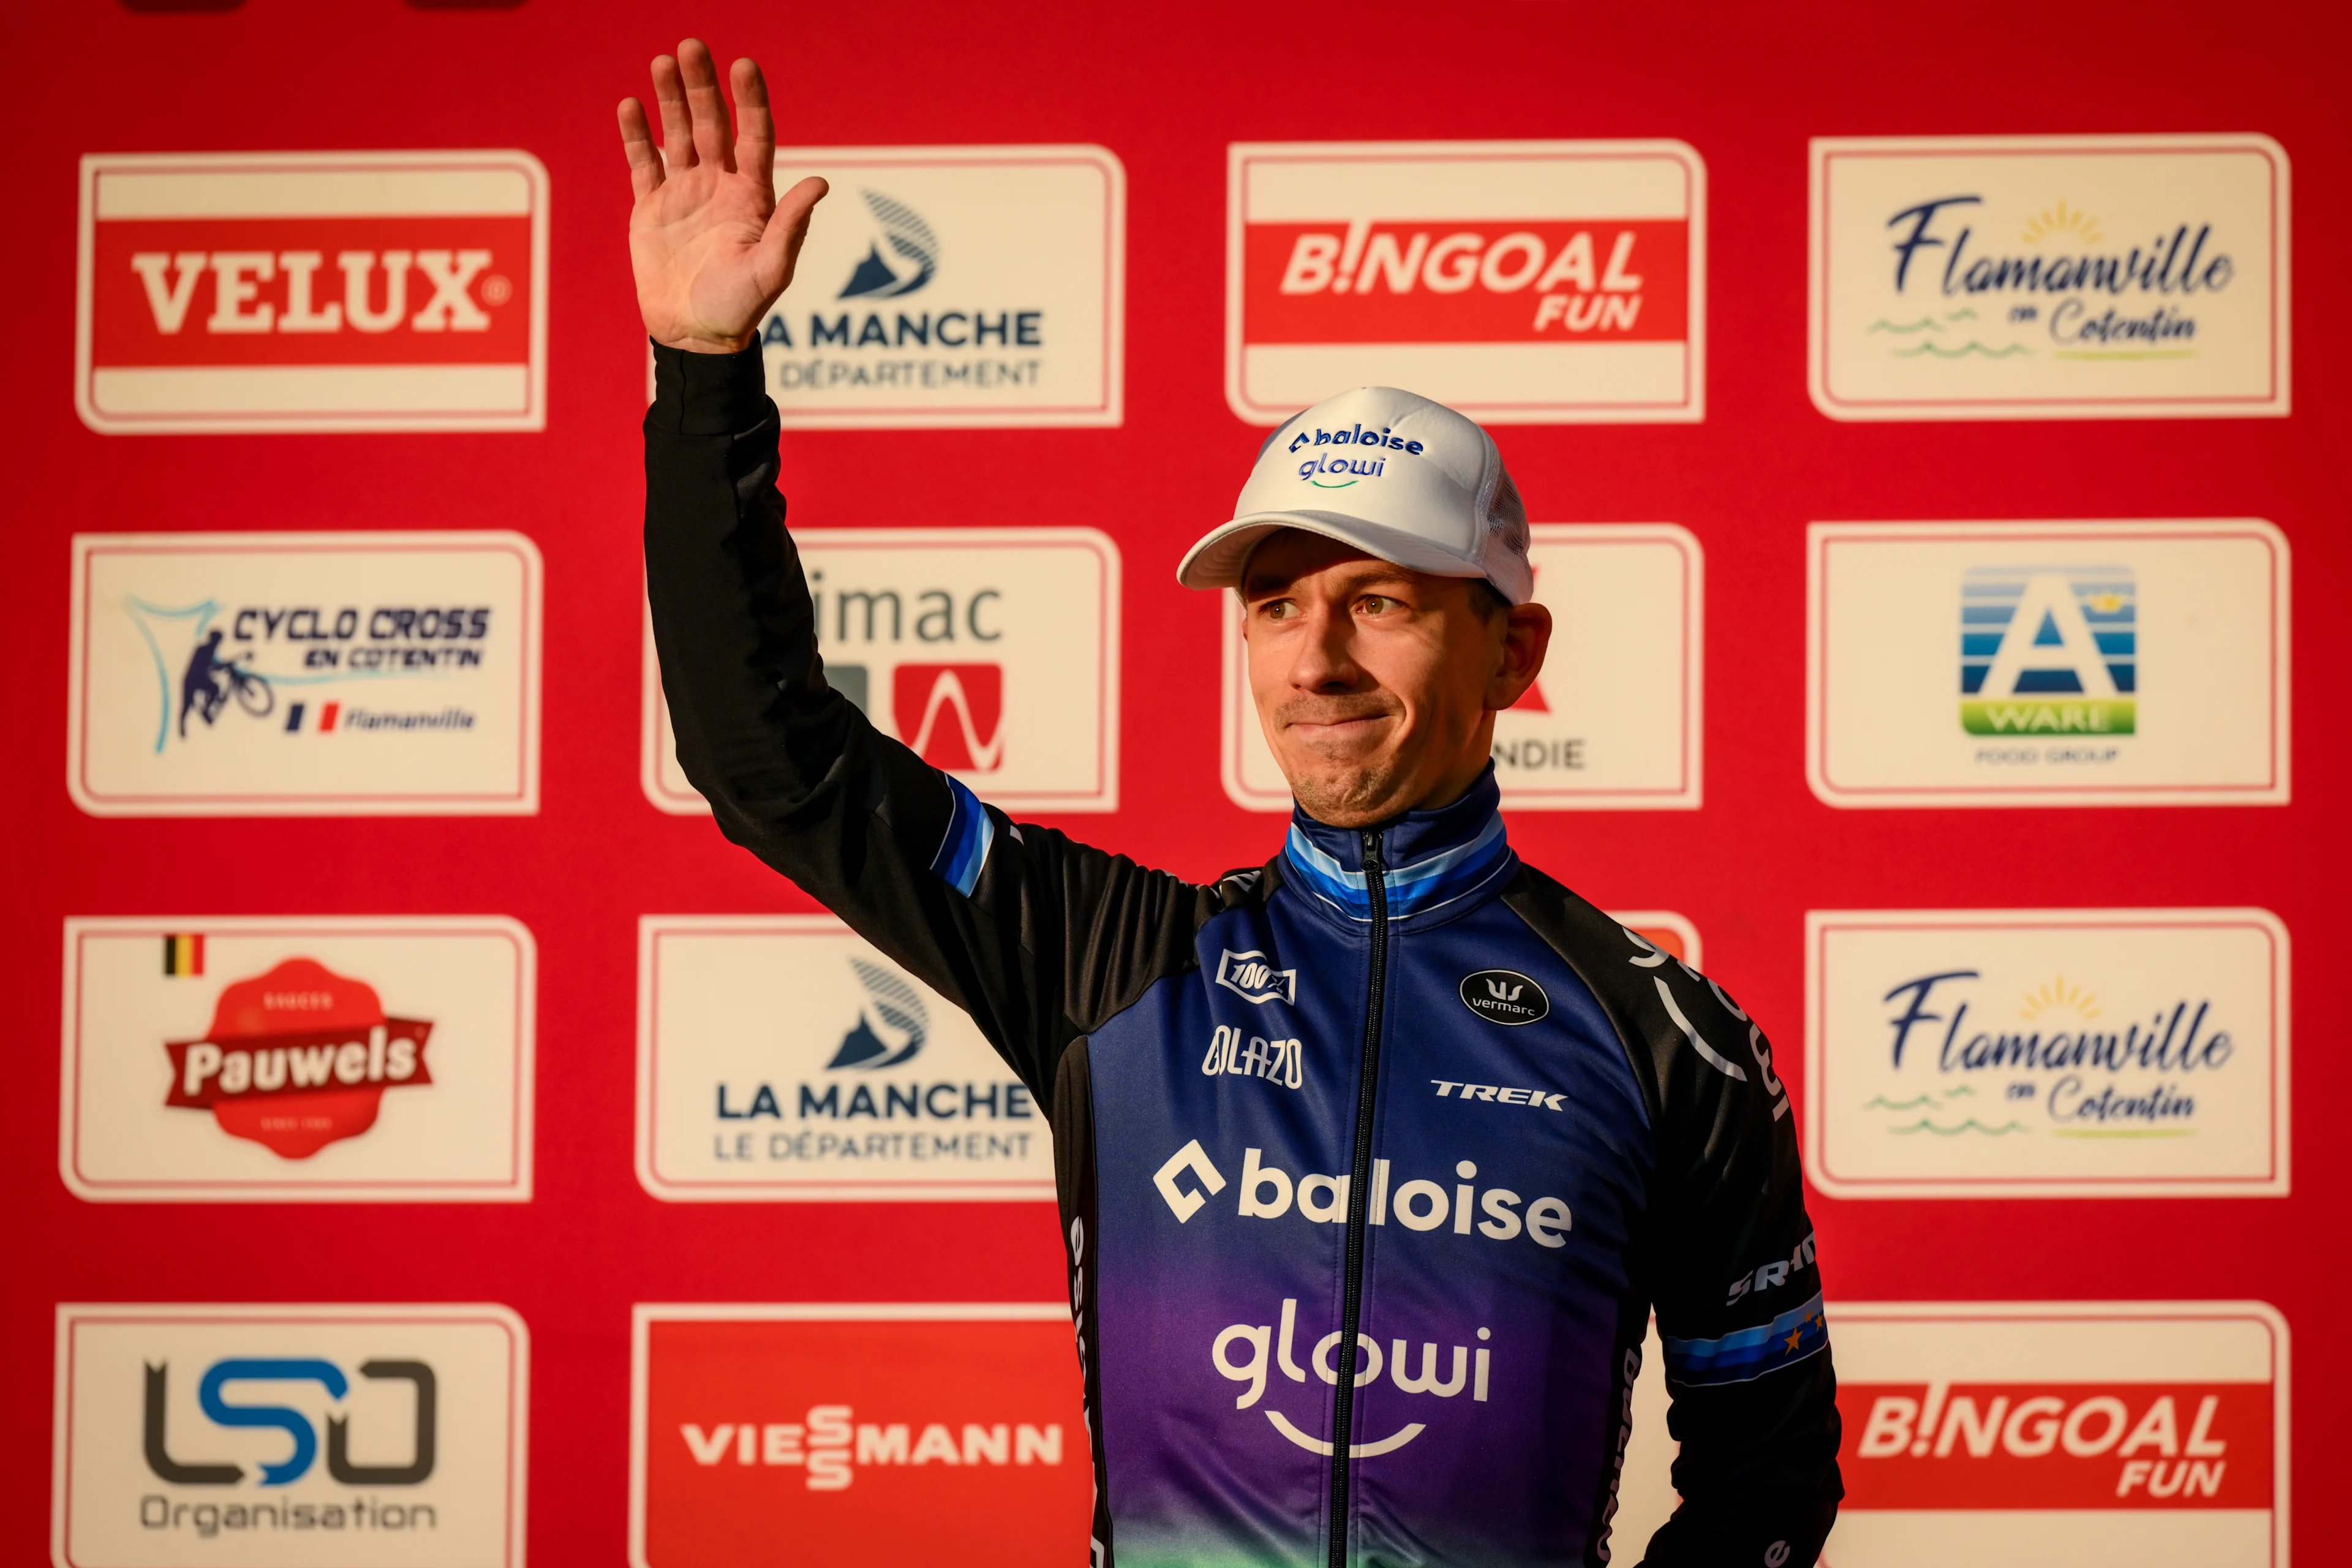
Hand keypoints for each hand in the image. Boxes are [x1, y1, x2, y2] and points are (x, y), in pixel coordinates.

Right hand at [617, 40, 827, 353]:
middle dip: (703, 86)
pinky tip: (631, 105)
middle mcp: (720, 186)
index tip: (744, 66)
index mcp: (753, 197)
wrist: (695, 337)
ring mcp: (685, 193)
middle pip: (713, 124)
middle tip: (693, 47)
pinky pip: (643, 162)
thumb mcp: (771, 271)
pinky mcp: (651, 207)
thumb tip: (821, 183)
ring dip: (670, 98)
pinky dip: (637, 134)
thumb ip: (791, 227)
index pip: (754, 137)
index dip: (751, 102)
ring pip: (678, 134)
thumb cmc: (739, 309)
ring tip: (662, 62)